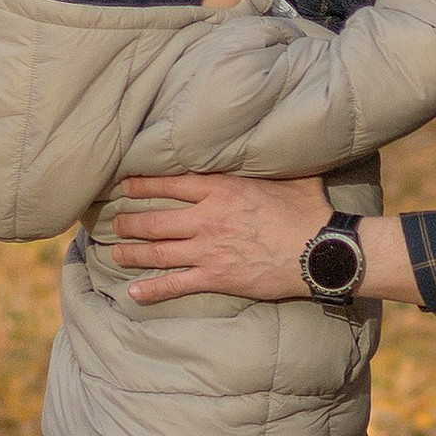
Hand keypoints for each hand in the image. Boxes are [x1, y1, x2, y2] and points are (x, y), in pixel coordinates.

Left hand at [107, 171, 328, 302]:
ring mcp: (208, 250)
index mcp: (222, 189)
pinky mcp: (216, 277)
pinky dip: (151, 290)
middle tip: (114, 223)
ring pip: (156, 252)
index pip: (169, 183)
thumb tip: (280, 142)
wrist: (321, 252)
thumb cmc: (310, 212)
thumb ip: (273, 163)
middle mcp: (207, 218)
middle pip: (153, 220)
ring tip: (115, 253)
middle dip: (128, 222)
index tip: (124, 185)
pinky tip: (133, 293)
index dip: (142, 184)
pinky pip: (175, 285)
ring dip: (131, 253)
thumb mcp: (291, 177)